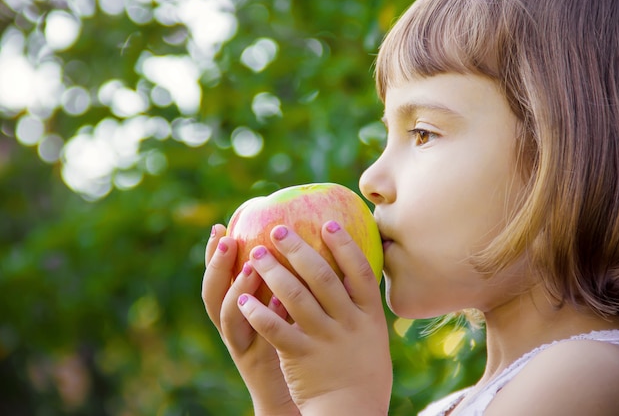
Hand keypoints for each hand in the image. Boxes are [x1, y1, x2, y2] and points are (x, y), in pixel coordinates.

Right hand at [201, 224, 299, 415]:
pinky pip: (259, 340)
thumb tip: (300, 238)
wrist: (291, 391)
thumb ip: (282, 279)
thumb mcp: (281, 306)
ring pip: (229, 318)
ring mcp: (242, 345)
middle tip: (228, 240)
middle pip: (212, 295)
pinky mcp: (258, 364)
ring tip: (251, 267)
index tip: (220, 226)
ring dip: (237, 290)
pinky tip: (278, 301)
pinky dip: (268, 318)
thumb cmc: (291, 339)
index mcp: (235, 308)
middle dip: (217, 266)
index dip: (213, 253)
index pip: (218, 277)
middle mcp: (233, 325)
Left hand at [237, 221, 392, 414]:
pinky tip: (244, 298)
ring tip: (255, 253)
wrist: (352, 411)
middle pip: (322, 277)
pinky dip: (258, 312)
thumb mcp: (372, 336)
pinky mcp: (301, 356)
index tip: (327, 223)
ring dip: (273, 272)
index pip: (360, 271)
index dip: (344, 245)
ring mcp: (324, 339)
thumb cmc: (363, 372)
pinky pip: (276, 329)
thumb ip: (359, 306)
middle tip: (277, 229)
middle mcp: (348, 323)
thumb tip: (350, 271)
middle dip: (298, 249)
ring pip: (295, 297)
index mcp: (369, 315)